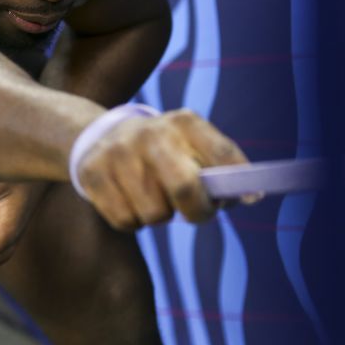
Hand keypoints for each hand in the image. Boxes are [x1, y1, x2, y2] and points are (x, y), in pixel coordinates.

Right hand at [75, 108, 249, 230]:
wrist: (102, 137)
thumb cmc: (163, 150)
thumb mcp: (190, 144)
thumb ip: (220, 167)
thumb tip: (250, 195)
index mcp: (183, 122)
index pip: (221, 153)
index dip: (240, 181)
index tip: (252, 198)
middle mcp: (150, 133)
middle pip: (186, 189)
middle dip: (198, 211)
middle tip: (196, 211)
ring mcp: (118, 152)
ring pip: (155, 214)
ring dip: (161, 215)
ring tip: (154, 197)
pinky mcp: (92, 174)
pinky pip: (126, 221)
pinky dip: (133, 222)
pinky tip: (131, 200)